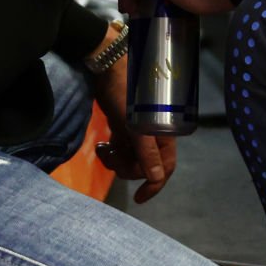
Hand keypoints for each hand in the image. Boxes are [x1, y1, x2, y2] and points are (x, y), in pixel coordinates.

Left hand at [87, 28, 176, 203]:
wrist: (105, 67)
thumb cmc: (124, 92)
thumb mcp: (135, 124)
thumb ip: (146, 152)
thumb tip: (157, 177)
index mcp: (163, 135)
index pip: (164, 169)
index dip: (154, 185)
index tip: (138, 198)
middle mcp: (153, 135)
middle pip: (143, 167)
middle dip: (125, 167)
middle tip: (108, 156)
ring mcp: (138, 131)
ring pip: (130, 159)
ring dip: (115, 160)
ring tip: (103, 149)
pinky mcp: (125, 126)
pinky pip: (121, 149)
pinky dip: (111, 152)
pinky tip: (102, 145)